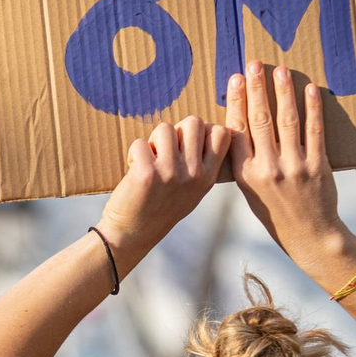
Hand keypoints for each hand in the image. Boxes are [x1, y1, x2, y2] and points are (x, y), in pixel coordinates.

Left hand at [96, 116, 230, 269]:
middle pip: (193, 122)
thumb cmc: (162, 208)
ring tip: (149, 161)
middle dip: (176, 130)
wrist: (133, 234)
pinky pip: (140, 143)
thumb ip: (202, 164)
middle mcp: (193, 174)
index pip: (222, 134)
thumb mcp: (193, 191)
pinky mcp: (147, 173)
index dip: (204, 130)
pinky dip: (134, 153)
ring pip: (165, 129)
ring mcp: (171, 173)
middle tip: (165, 150)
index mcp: (208, 177)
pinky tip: (135, 170)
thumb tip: (204, 127)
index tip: (188, 143)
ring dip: (153, 141)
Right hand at [226, 60, 348, 271]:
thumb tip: (239, 123)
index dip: (236, 101)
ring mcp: (294, 167)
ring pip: (286, 121)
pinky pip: (314, 131)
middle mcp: (267, 168)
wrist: (308, 235)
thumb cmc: (275, 210)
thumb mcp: (249, 189)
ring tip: (280, 70)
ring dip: (283, 92)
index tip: (236, 78)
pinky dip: (312, 108)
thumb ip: (244, 158)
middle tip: (255, 64)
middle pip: (260, 119)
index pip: (237, 129)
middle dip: (257, 88)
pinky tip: (310, 90)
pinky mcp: (317, 166)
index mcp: (245, 173)